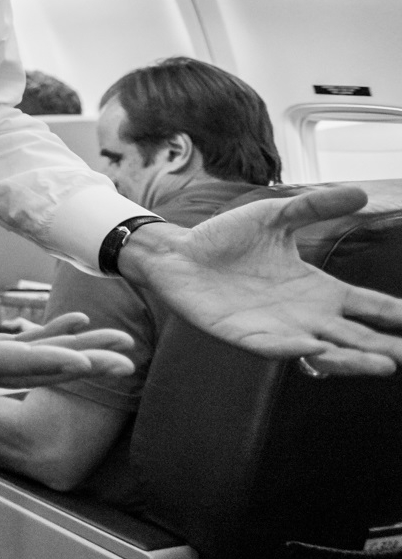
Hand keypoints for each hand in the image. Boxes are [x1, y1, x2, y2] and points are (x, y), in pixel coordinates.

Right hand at [0, 226, 135, 385]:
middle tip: (121, 363)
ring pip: (18, 366)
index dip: (34, 362)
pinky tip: (78, 329)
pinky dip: (45, 343)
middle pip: (11, 371)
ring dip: (68, 358)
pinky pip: (8, 352)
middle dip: (68, 367)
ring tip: (119, 353)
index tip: (80, 364)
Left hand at [121, 185, 401, 375]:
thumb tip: (360, 193)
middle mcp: (304, 315)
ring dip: (353, 359)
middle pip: (355, 336)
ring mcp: (276, 329)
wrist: (178, 252)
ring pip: (324, 351)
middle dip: (384, 348)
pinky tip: (315, 349)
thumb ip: (315, 206)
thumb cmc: (226, 237)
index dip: (394, 314)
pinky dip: (295, 350)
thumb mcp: (276, 216)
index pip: (366, 305)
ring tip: (383, 365)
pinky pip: (274, 348)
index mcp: (317, 289)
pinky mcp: (244, 336)